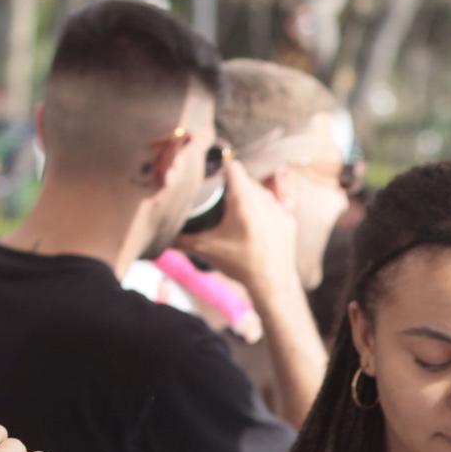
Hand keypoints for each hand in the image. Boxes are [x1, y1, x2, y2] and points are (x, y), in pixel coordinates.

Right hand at [175, 159, 299, 303]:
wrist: (272, 284)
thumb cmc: (239, 264)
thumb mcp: (205, 250)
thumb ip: (180, 241)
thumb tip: (161, 236)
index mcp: (244, 201)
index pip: (234, 168)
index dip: (222, 167)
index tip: (214, 173)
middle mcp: (264, 201)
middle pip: (247, 181)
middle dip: (233, 186)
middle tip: (220, 195)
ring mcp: (279, 210)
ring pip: (262, 193)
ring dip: (250, 197)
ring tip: (237, 208)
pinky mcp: (289, 221)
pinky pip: (274, 207)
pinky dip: (264, 211)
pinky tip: (256, 221)